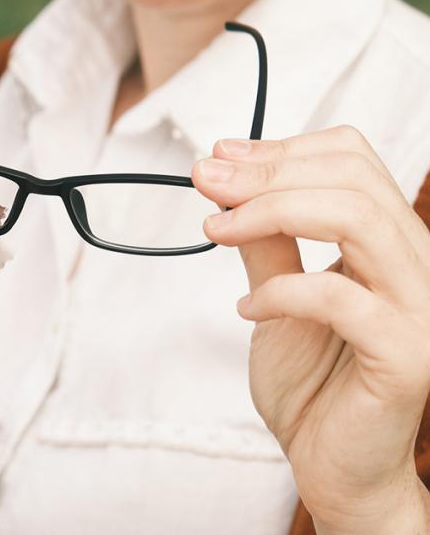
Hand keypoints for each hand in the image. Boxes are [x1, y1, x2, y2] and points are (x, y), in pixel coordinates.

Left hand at [191, 125, 429, 532]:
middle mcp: (417, 264)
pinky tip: (246, 307)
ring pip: (359, 219)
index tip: (219, 158)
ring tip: (217, 230)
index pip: (353, 159)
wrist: (332, 466)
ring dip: (270, 213)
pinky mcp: (407, 355)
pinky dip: (280, 292)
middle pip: (353, 179)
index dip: (281, 149)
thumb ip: (264, 240)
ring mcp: (420, 308)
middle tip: (206, 182)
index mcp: (390, 242)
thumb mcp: (274, 294)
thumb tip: (224, 177)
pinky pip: (340, 298)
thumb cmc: (313, 383)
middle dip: (266, 173)